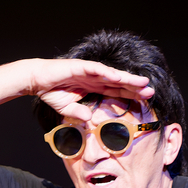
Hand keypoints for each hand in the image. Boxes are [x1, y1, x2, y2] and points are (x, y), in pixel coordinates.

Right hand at [26, 59, 154, 122]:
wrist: (36, 80)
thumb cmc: (51, 92)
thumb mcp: (68, 109)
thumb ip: (79, 114)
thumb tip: (89, 121)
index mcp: (94, 86)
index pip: (116, 91)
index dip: (130, 95)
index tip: (144, 100)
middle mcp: (95, 78)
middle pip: (119, 83)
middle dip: (135, 87)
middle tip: (151, 91)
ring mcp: (89, 71)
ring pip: (113, 75)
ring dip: (127, 79)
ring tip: (142, 82)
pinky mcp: (80, 66)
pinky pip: (97, 69)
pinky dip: (108, 73)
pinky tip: (119, 77)